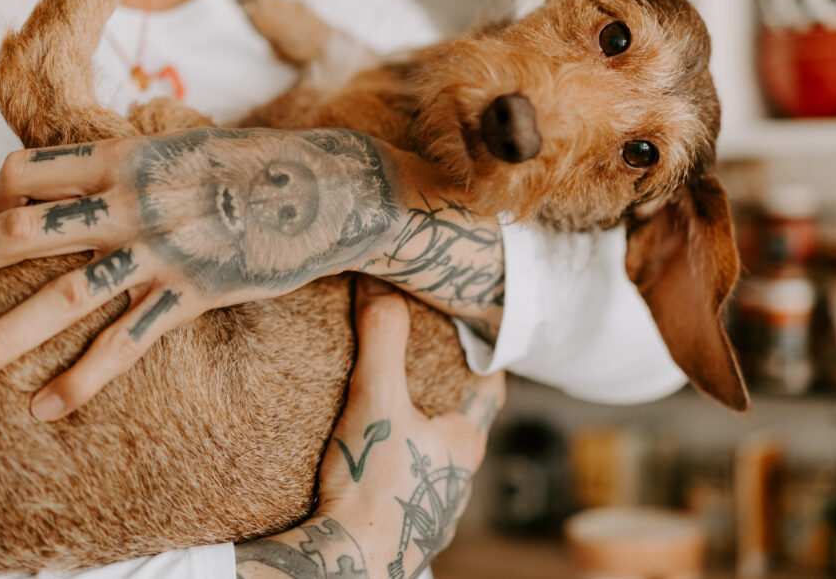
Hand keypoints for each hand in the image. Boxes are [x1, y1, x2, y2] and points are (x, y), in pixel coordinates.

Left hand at [0, 127, 404, 419]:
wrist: (331, 190)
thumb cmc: (260, 166)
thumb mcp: (189, 147)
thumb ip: (137, 165)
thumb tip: (98, 184)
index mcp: (129, 156)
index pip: (28, 172)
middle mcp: (135, 202)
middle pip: (23, 232)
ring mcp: (164, 249)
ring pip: (65, 297)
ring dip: (1, 336)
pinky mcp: (197, 292)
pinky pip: (129, 340)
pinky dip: (85, 377)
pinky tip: (49, 407)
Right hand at [234, 275, 504, 578]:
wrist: (346, 564)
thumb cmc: (372, 486)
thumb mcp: (377, 401)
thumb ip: (382, 341)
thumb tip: (380, 285)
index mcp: (463, 442)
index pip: (489, 387)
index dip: (484, 356)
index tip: (476, 329)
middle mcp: (457, 476)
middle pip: (461, 421)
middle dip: (445, 392)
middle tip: (422, 360)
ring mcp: (432, 506)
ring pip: (435, 457)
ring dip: (421, 432)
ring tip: (394, 409)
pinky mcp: (404, 526)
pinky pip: (408, 485)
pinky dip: (398, 466)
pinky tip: (373, 462)